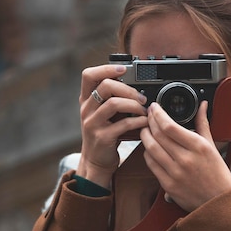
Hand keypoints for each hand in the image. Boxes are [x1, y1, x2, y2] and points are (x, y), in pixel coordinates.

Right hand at [76, 64, 147, 187]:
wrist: (96, 161)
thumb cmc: (104, 134)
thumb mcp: (103, 114)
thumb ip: (112, 99)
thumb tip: (137, 86)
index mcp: (86, 100)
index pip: (88, 75)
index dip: (106, 68)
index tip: (123, 69)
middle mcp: (86, 110)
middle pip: (104, 86)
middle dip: (127, 89)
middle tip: (141, 97)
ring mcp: (92, 124)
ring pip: (113, 103)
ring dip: (134, 105)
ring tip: (144, 110)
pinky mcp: (102, 138)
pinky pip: (123, 124)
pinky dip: (138, 121)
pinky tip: (144, 122)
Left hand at [140, 101, 230, 211]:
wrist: (218, 202)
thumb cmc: (217, 174)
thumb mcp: (212, 146)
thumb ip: (203, 124)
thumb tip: (202, 106)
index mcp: (198, 147)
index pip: (169, 126)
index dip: (157, 114)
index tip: (154, 107)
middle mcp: (186, 159)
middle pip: (157, 135)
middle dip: (149, 122)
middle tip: (148, 116)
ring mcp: (175, 173)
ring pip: (151, 149)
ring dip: (145, 136)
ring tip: (146, 130)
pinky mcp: (168, 185)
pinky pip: (151, 165)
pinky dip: (147, 154)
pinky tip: (150, 149)